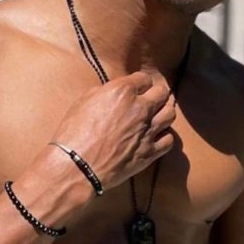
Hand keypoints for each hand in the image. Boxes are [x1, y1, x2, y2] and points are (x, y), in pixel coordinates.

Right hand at [50, 70, 176, 191]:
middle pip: (162, 93)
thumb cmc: (74, 133)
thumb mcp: (84, 102)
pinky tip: (157, 137)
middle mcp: (140, 108)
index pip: (144, 78)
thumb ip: (104, 93)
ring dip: (164, 112)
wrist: (77, 165)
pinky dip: (165, 136)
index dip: (140, 82)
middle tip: (152, 98)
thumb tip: (113, 94)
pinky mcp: (149, 152)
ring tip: (158, 114)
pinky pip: (169, 140)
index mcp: (123, 91)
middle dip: (157, 93)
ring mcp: (148, 131)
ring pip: (170, 114)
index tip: (138, 87)